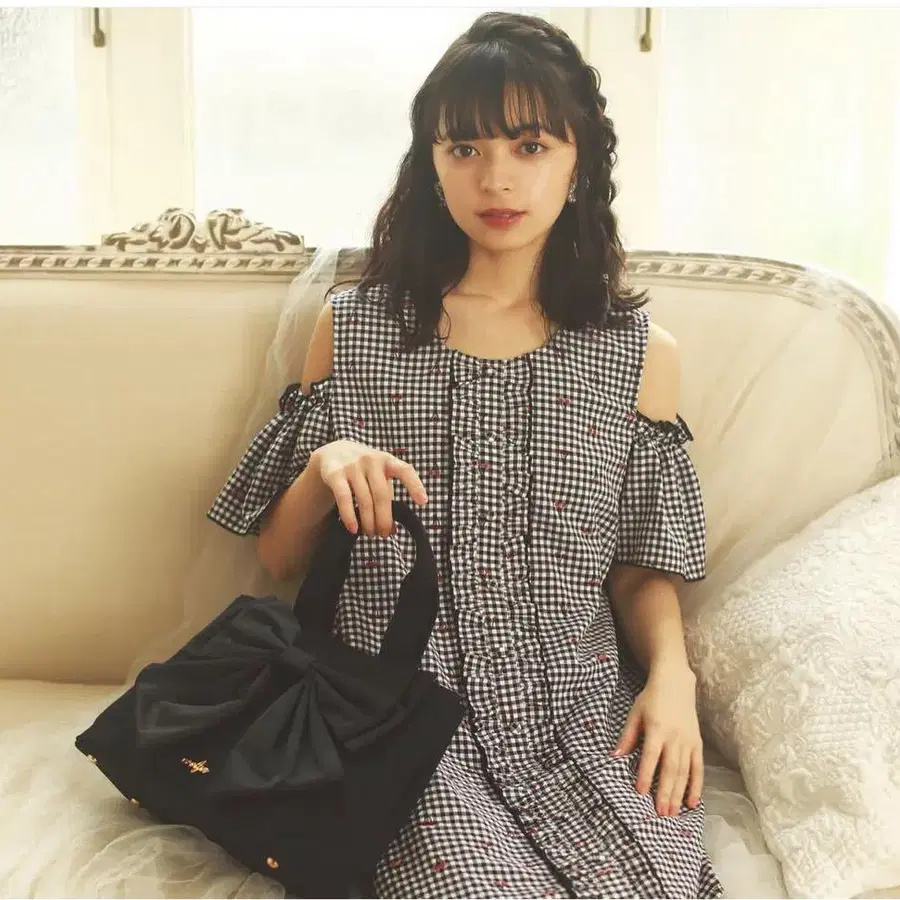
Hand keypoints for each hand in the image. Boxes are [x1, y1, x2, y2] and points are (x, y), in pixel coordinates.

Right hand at [311, 440, 427, 536]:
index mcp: (388, 460)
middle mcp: (371, 460)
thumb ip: (388, 499)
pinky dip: (350, 516)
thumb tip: (393, 530)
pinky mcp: (335, 473)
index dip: (415, 486)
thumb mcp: (379, 478)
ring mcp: (352, 466)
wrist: (335, 451)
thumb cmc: (365, 470)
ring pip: (364, 499)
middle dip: (384, 519)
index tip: (423, 502)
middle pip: (382, 495)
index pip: (405, 471)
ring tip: (370, 534)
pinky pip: (344, 498)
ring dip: (368, 521)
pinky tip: (353, 529)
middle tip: (383, 535)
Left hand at [612, 665, 703, 815]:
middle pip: (670, 769)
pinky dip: (696, 786)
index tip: (640, 792)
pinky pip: (698, 768)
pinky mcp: (697, 743)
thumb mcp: (635, 714)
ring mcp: (688, 741)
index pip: (651, 756)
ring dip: (679, 794)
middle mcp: (675, 737)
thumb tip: (614, 757)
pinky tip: (692, 802)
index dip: (645, 774)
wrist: (675, 684)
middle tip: (660, 814)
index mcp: (657, 729)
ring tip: (673, 813)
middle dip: (665, 792)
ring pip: (684, 772)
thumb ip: (627, 736)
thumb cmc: (651, 699)